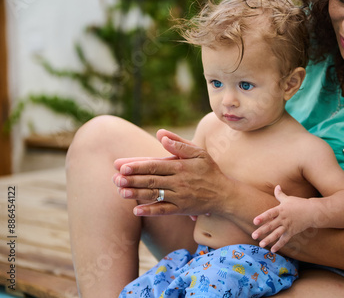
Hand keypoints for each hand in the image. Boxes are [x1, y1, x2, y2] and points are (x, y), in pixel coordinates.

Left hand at [113, 129, 228, 216]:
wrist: (225, 194)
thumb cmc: (210, 170)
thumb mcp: (199, 153)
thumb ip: (179, 144)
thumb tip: (160, 134)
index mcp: (180, 166)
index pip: (155, 165)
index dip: (137, 165)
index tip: (121, 165)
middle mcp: (179, 181)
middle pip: (151, 180)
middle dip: (132, 179)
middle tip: (115, 178)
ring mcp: (180, 197)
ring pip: (155, 195)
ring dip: (137, 194)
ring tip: (121, 192)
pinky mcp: (182, 210)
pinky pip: (164, 211)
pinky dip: (150, 211)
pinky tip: (136, 211)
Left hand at [252, 185, 312, 252]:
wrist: (313, 212)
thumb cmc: (299, 204)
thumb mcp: (288, 198)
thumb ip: (280, 194)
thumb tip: (276, 186)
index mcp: (280, 209)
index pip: (269, 214)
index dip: (262, 217)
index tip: (254, 221)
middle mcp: (283, 218)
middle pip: (271, 225)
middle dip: (262, 231)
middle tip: (253, 236)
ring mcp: (288, 226)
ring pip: (277, 234)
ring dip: (269, 239)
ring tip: (261, 244)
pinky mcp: (292, 232)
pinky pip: (284, 239)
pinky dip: (279, 245)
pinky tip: (272, 250)